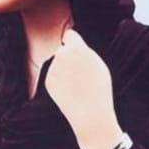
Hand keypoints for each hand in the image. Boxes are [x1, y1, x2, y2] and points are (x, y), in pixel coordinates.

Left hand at [42, 29, 120, 148]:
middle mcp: (63, 55)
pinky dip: (60, 83)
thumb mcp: (98, 65)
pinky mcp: (48, 81)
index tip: (73, 47)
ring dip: (64, 72)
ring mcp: (54, 68)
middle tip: (79, 75)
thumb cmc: (99, 89)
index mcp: (78, 48)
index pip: (69, 35)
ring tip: (77, 86)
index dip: (71, 42)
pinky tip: (70, 92)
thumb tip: (76, 46)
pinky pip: (54, 77)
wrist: (90, 113)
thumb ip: (85, 53)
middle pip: (62, 51)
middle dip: (68, 59)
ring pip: (58, 65)